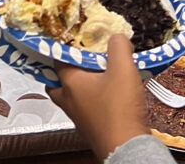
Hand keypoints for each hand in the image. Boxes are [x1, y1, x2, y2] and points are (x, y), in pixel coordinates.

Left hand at [47, 35, 148, 160]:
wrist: (128, 149)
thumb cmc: (120, 109)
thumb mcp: (123, 69)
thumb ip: (118, 46)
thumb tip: (116, 36)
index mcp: (68, 82)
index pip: (56, 58)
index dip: (65, 46)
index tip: (74, 38)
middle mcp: (67, 100)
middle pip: (56, 81)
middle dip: (65, 70)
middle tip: (80, 60)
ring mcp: (77, 117)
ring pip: (69, 96)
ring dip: (79, 86)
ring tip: (96, 76)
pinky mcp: (89, 129)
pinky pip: (83, 109)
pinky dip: (90, 100)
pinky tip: (107, 96)